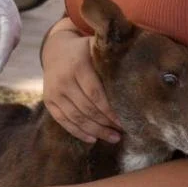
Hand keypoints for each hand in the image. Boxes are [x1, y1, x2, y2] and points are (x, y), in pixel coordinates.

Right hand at [42, 28, 120, 143]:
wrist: (55, 50)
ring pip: (76, 117)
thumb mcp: (96, 47)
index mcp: (78, 65)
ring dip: (96, 131)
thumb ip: (112, 58)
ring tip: (113, 138)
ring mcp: (54, 91)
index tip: (125, 120)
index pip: (96, 94)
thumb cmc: (85, 51)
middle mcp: (63, 79)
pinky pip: (63, 121)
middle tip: (121, 133)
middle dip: (106, 123)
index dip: (110, 110)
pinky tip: (92, 139)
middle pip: (87, 108)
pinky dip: (78, 132)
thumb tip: (139, 72)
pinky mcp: (48, 101)